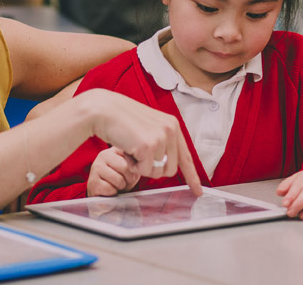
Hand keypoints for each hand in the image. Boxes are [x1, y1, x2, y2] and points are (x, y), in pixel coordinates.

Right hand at [78, 89, 202, 196]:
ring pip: (156, 172)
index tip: (198, 191)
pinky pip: (143, 171)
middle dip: (153, 169)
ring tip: (131, 149)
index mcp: (172, 125)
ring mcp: (160, 138)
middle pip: (170, 170)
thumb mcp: (148, 126)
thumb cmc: (121, 119)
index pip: (186, 157)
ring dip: (141, 167)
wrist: (103, 110)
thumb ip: (161, 140)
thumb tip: (167, 162)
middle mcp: (170, 130)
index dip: (192, 177)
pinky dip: (133, 166)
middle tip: (138, 155)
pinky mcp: (148, 146)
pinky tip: (126, 150)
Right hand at [87, 147, 140, 196]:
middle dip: (129, 179)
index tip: (131, 173)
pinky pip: (110, 189)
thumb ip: (135, 162)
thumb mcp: (129, 168)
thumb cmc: (120, 180)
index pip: (130, 155)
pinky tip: (109, 190)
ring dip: (121, 186)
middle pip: (125, 167)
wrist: (105, 194)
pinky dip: (112, 193)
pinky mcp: (93, 182)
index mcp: (113, 150)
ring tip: (116, 185)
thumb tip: (144, 164)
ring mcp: (96, 168)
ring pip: (118, 179)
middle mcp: (103, 156)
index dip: (134, 168)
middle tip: (125, 181)